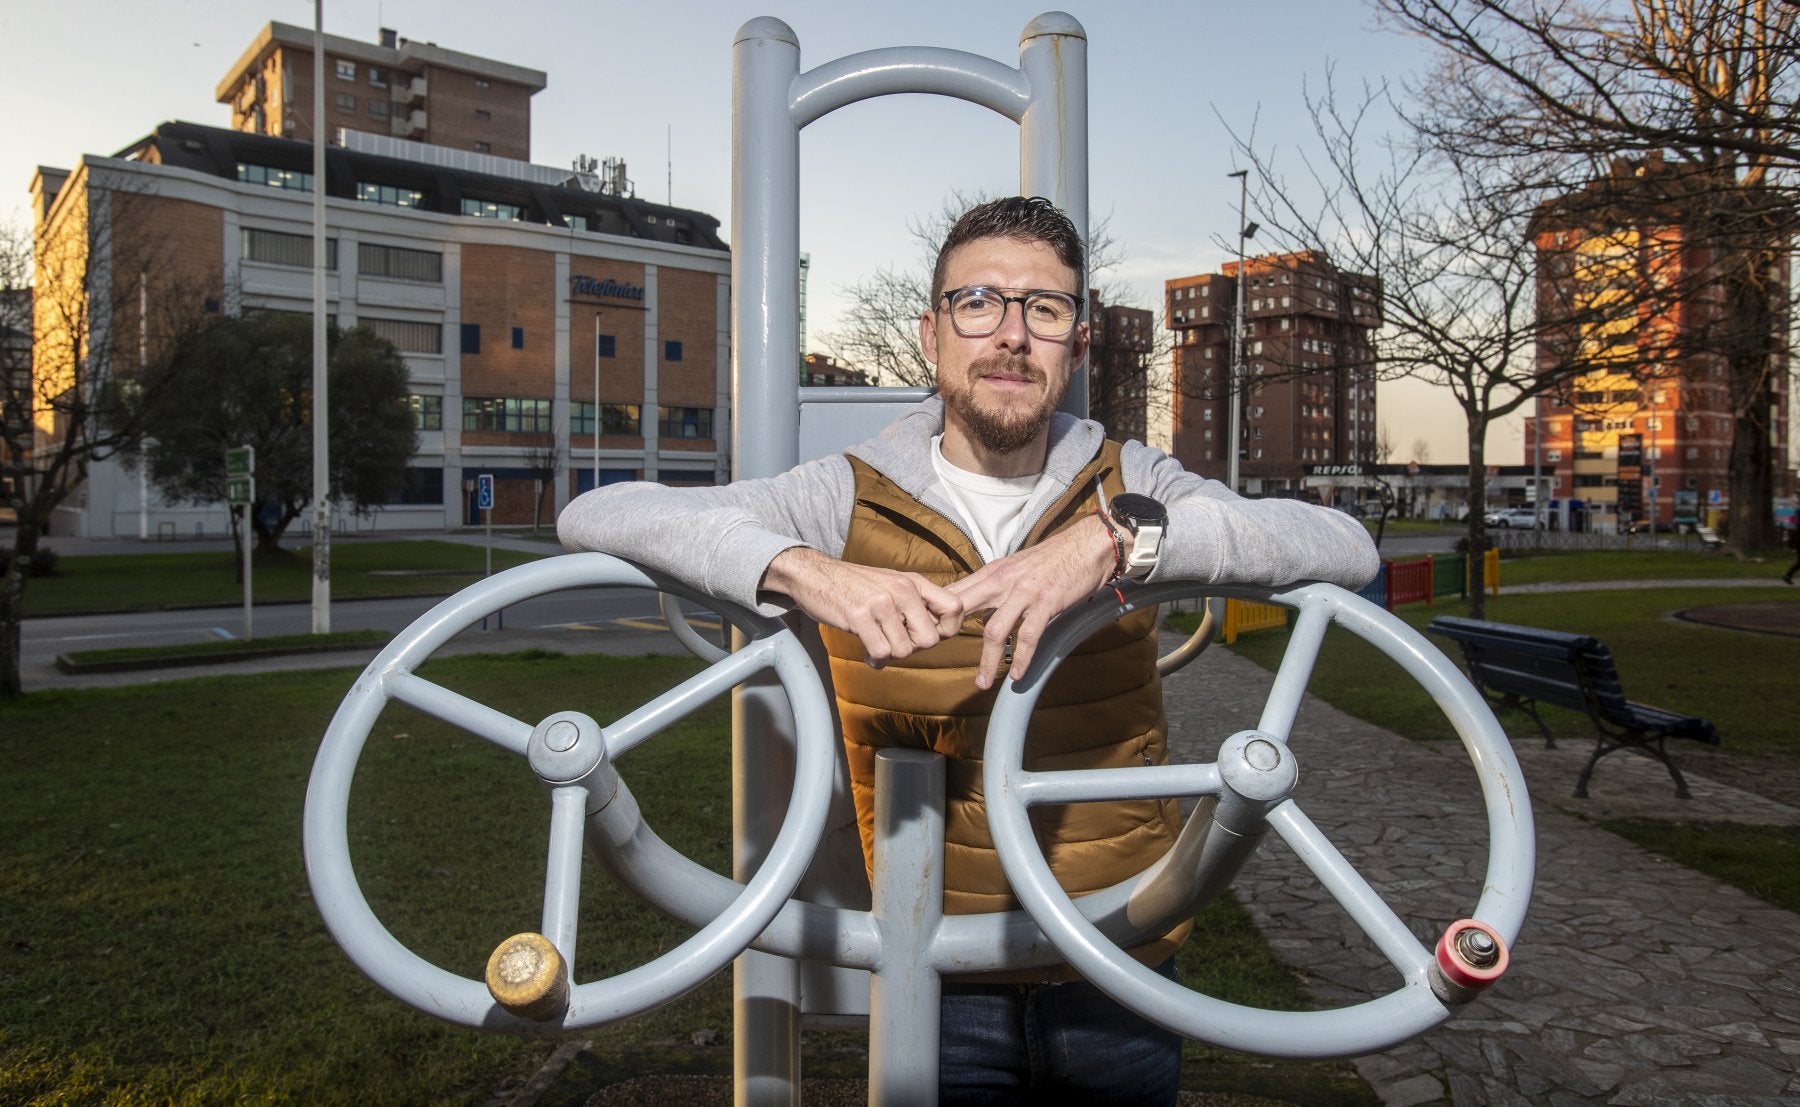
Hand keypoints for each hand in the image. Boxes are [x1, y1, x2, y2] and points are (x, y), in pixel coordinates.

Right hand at [761, 547, 964, 664]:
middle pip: (929, 639)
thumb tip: (938, 634)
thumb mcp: (891, 584)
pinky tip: (867, 654)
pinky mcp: (859, 615)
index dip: (947, 630)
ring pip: (903, 650)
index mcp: (914, 582)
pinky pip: (881, 652)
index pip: (954, 608)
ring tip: (876, 647)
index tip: (926, 636)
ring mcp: (881, 602)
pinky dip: (875, 660)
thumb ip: (915, 604)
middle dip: (913, 649)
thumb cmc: (854, 586)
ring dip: (889, 656)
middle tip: (895, 643)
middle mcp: (902, 589)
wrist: (813, 574)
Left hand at [945, 515, 1118, 688]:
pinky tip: (1016, 674)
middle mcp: (1003, 581)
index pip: (954, 592)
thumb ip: (995, 591)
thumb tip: (979, 615)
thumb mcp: (1015, 569)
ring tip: (983, 682)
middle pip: (963, 608)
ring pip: (994, 630)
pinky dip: (1020, 658)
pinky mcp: (1046, 602)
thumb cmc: (1053, 559)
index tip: (928, 634)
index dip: (937, 613)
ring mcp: (1024, 592)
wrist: (1088, 545)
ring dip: (987, 660)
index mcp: (993, 573)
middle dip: (947, 633)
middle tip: (938, 656)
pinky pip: (1028, 636)